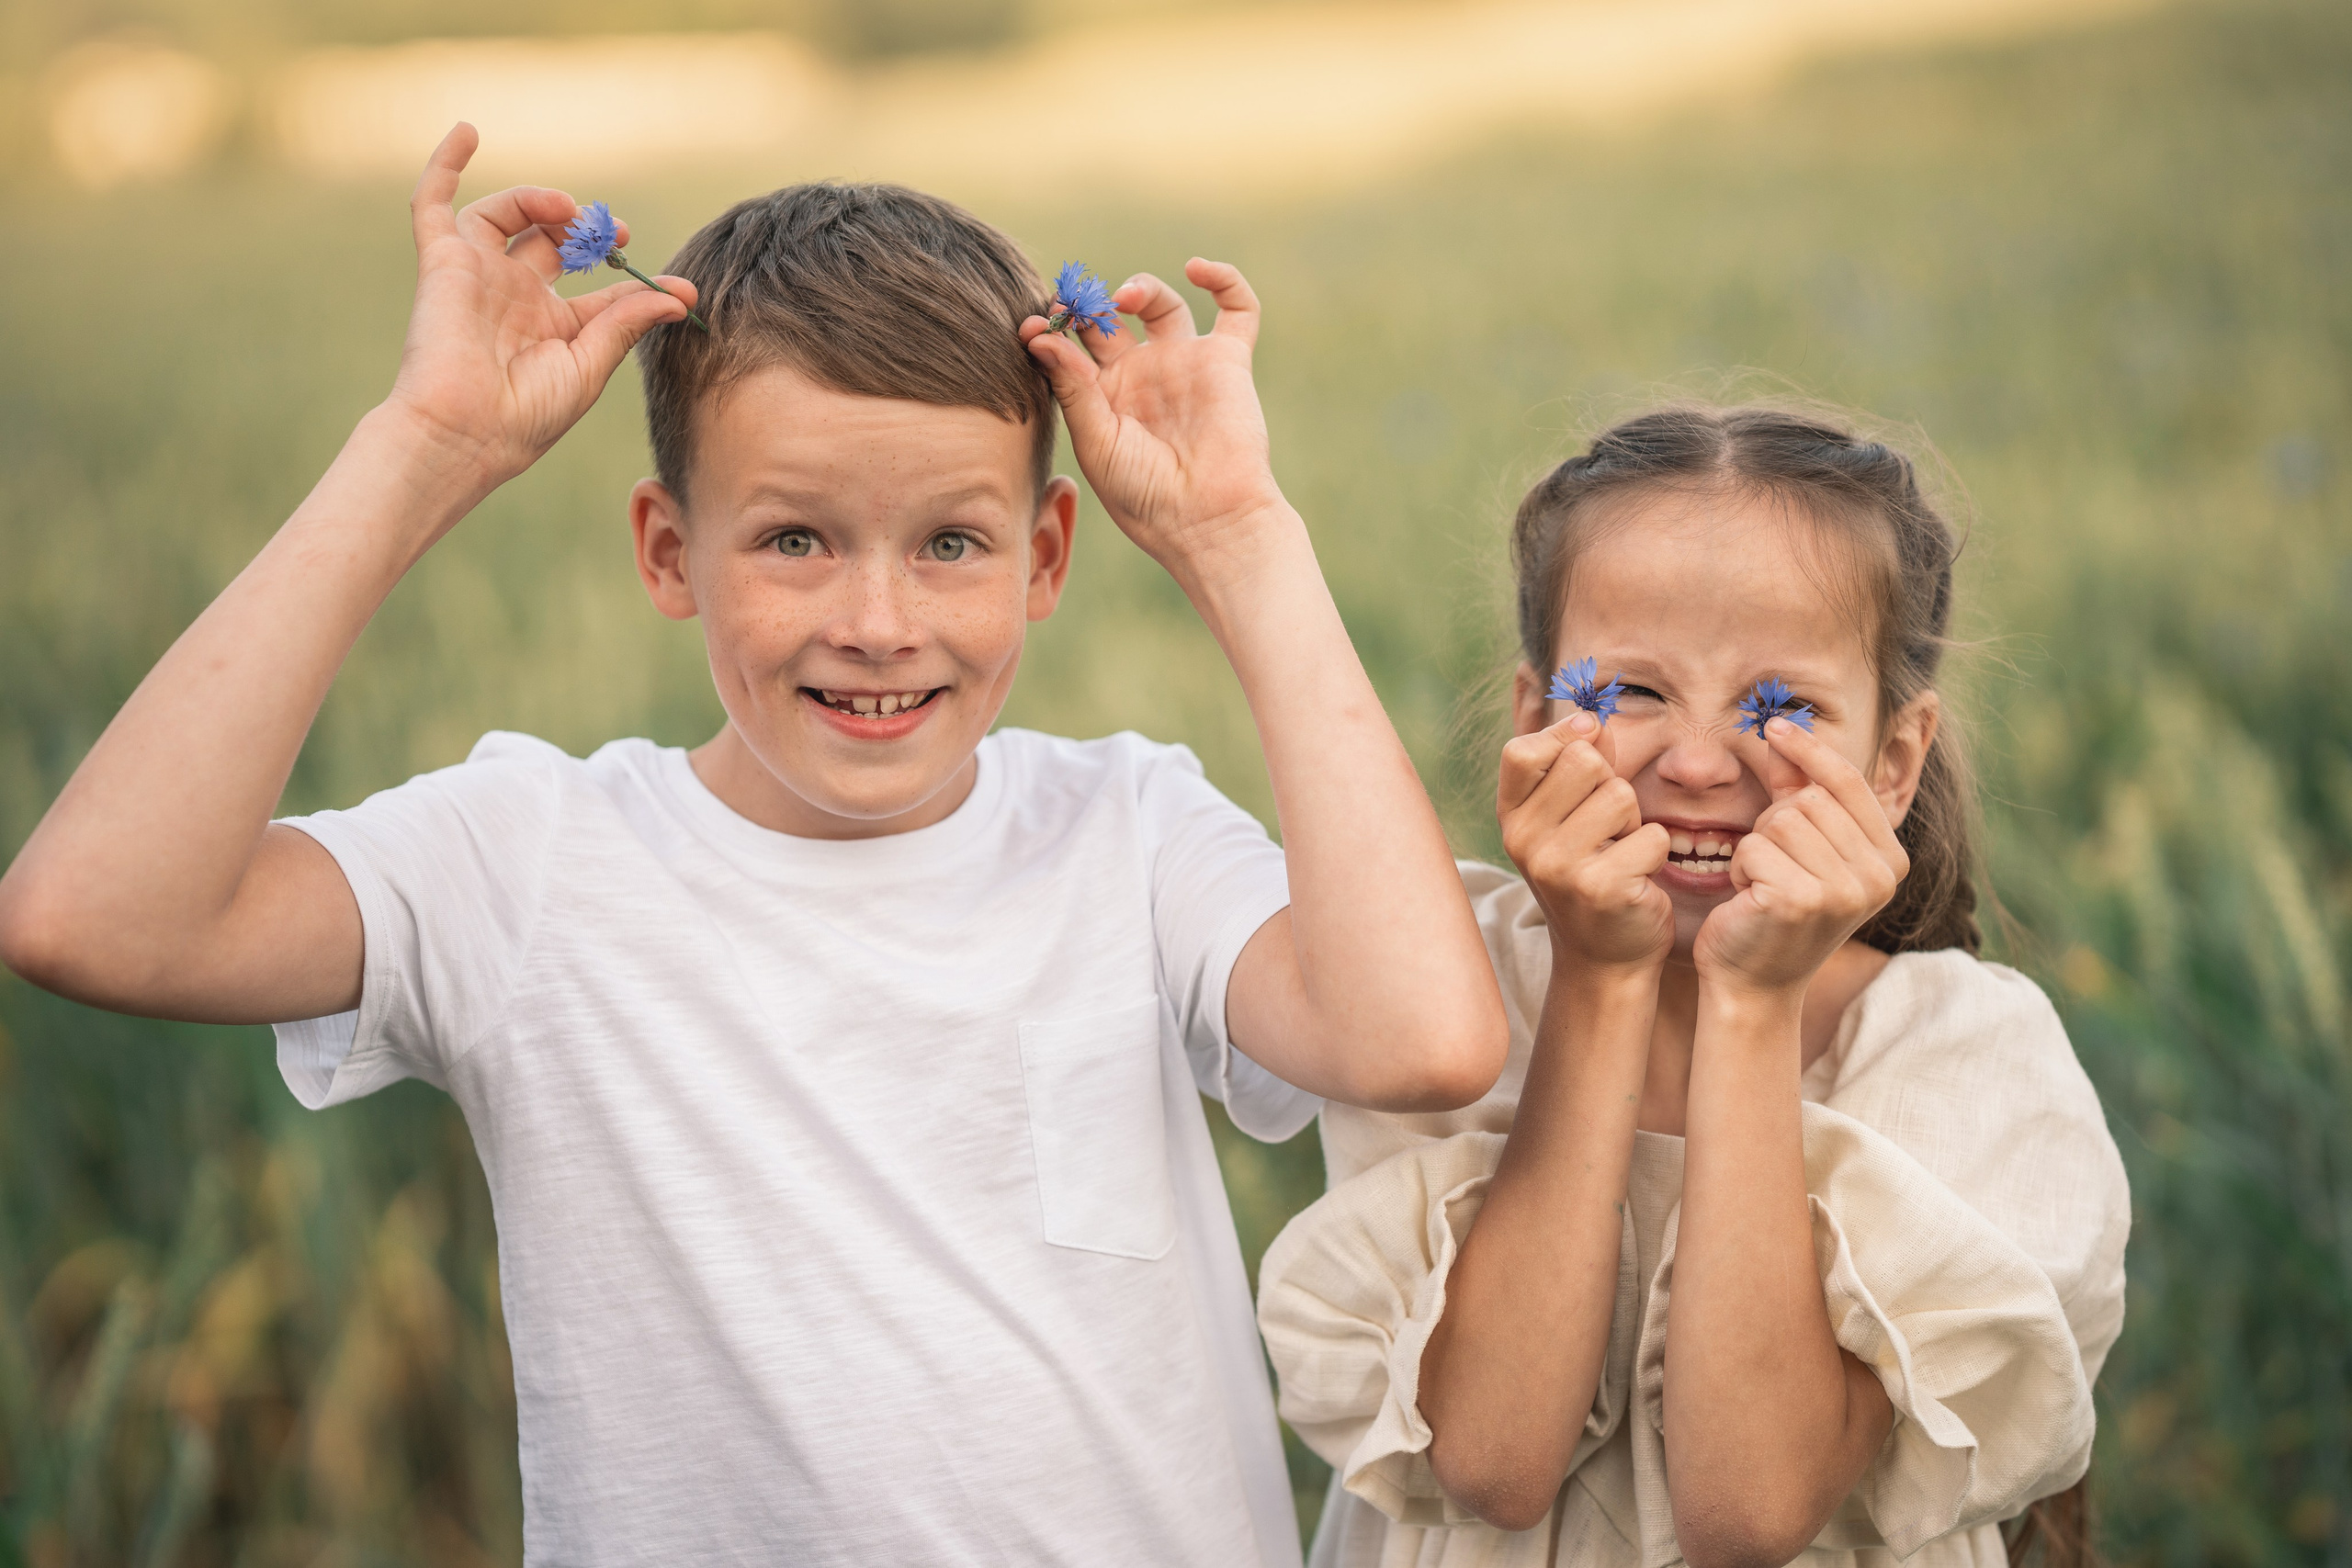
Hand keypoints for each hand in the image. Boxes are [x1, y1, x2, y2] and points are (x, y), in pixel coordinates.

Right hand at [380, 123, 697, 507]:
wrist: (466, 432)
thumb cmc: (526, 416)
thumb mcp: (589, 366)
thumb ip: (627, 323)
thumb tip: (679, 296)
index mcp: (553, 330)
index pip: (600, 293)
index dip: (639, 284)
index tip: (681, 289)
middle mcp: (515, 298)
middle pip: (552, 242)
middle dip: (586, 230)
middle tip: (614, 231)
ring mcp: (478, 276)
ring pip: (507, 217)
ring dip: (539, 201)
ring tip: (568, 209)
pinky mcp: (443, 263)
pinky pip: (434, 204)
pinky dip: (444, 165)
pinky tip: (467, 132)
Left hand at [1019, 260, 1288, 585]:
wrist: (1208, 520)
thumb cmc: (1146, 495)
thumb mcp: (1096, 441)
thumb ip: (1071, 386)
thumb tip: (1039, 335)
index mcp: (1104, 398)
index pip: (1072, 347)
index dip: (1052, 329)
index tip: (1032, 327)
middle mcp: (1142, 376)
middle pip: (1110, 319)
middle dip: (1088, 304)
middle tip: (1073, 302)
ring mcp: (1185, 364)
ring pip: (1161, 304)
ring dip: (1139, 288)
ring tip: (1122, 297)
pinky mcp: (1228, 361)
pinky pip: (1237, 308)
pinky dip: (1224, 279)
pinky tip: (1199, 268)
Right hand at [1498, 710, 1673, 972]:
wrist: (1604, 956)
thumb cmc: (1589, 875)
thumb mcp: (1566, 820)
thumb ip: (1575, 765)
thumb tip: (1593, 720)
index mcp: (1511, 818)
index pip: (1522, 751)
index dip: (1563, 742)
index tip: (1588, 762)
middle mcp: (1524, 840)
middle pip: (1583, 760)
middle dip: (1610, 784)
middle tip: (1607, 828)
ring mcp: (1558, 865)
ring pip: (1621, 795)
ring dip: (1635, 822)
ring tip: (1620, 852)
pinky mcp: (1601, 887)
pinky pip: (1652, 836)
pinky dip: (1656, 853)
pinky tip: (1637, 878)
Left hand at [1693, 717, 1908, 996]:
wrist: (1754, 984)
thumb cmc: (1776, 912)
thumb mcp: (1800, 848)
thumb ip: (1797, 790)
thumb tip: (1782, 729)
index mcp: (1892, 860)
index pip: (1850, 783)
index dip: (1810, 750)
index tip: (1776, 724)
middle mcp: (1878, 877)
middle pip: (1809, 799)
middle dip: (1775, 822)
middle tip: (1774, 866)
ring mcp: (1843, 891)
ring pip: (1780, 820)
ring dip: (1757, 847)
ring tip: (1765, 884)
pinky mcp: (1801, 901)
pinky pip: (1755, 847)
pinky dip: (1742, 867)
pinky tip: (1751, 899)